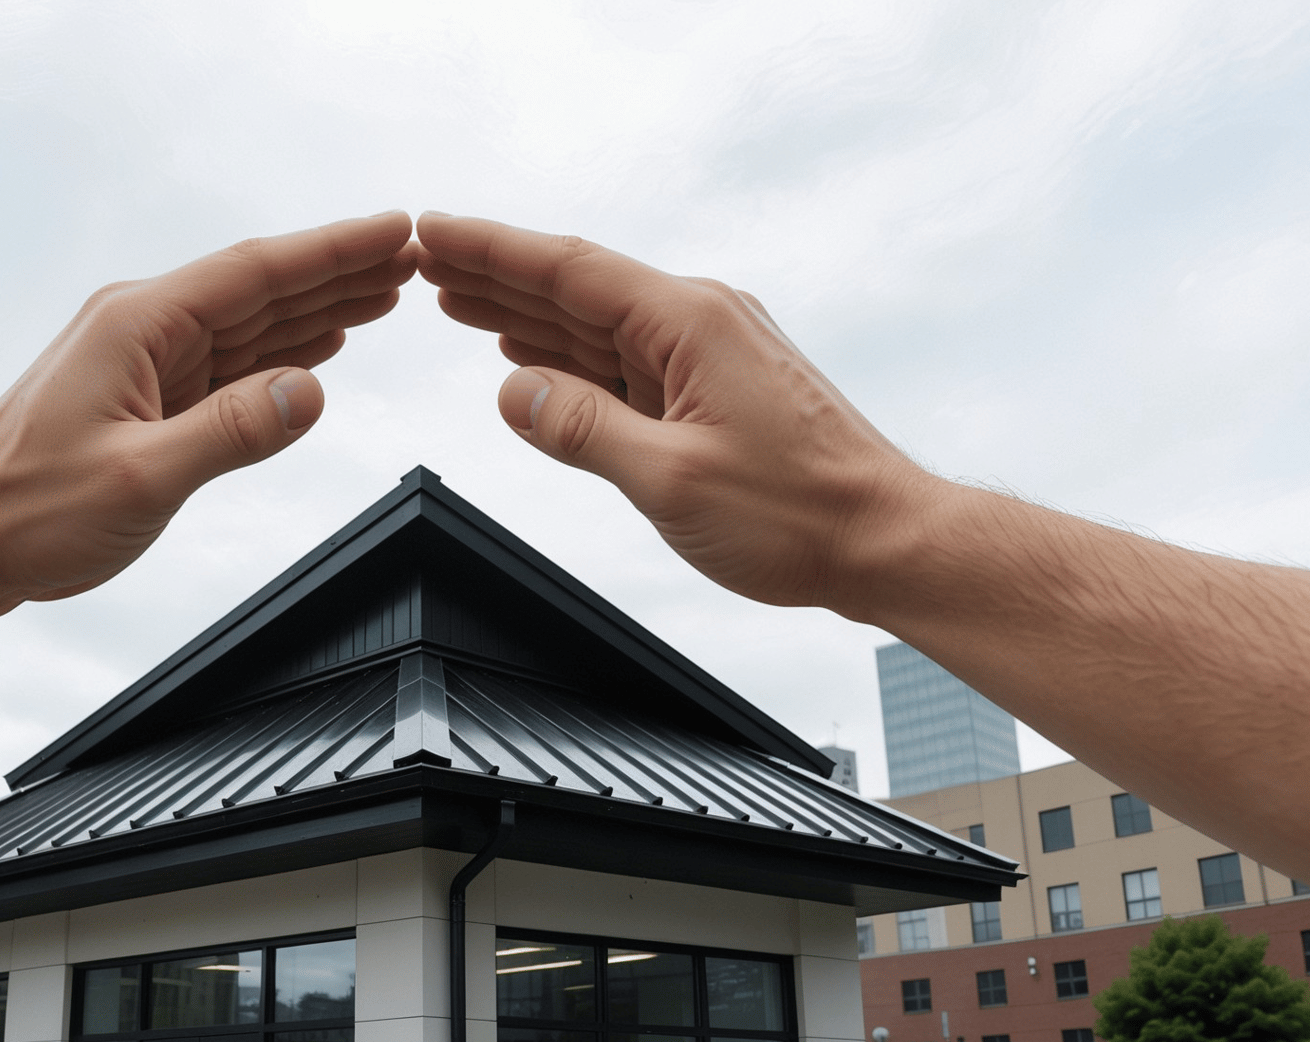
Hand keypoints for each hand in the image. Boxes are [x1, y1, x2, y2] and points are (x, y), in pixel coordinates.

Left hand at [0, 212, 416, 612]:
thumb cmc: (25, 509)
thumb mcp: (140, 477)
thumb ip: (231, 432)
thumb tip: (308, 392)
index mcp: (138, 325)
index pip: (257, 272)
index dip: (333, 251)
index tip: (395, 233)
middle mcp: (141, 330)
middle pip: (260, 289)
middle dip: (338, 271)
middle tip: (410, 260)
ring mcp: (141, 365)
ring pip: (248, 326)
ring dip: (316, 309)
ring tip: (380, 295)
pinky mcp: (142, 402)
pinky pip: (228, 365)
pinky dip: (279, 354)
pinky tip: (316, 351)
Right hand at [414, 212, 935, 613]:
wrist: (883, 540)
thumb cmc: (800, 514)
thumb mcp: (672, 480)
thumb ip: (584, 430)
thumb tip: (515, 394)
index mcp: (690, 323)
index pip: (568, 270)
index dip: (492, 251)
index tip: (434, 233)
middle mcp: (701, 323)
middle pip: (576, 288)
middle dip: (497, 276)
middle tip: (426, 264)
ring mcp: (710, 357)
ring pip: (597, 325)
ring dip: (526, 315)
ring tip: (461, 303)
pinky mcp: (715, 393)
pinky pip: (624, 362)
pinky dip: (570, 357)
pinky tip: (533, 357)